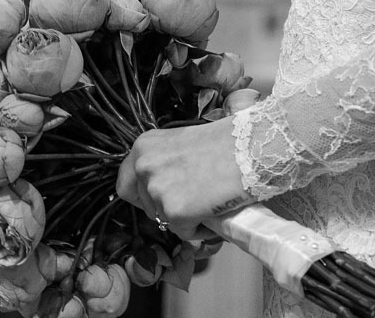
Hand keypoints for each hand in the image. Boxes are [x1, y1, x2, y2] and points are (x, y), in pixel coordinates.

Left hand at [116, 117, 251, 241]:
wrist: (249, 148)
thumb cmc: (225, 142)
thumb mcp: (182, 144)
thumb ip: (164, 163)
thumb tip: (160, 189)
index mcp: (144, 146)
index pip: (125, 182)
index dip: (142, 195)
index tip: (158, 200)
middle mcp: (144, 166)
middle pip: (144, 205)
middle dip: (165, 209)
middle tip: (190, 202)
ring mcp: (157, 189)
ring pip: (164, 221)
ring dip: (184, 219)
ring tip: (208, 201)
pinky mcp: (174, 212)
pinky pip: (183, 233)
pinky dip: (199, 229)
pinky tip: (214, 210)